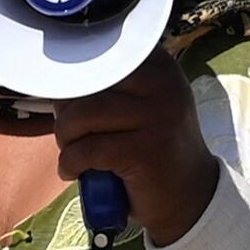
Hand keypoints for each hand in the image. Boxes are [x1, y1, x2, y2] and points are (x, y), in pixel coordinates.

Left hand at [52, 57, 223, 244]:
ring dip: (66, 138)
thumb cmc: (156, 148)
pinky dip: (70, 164)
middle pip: (85, 82)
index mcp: (160, 68)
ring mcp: (157, 118)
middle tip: (72, 134)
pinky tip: (76, 172)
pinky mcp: (144, 152)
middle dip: (66, 111)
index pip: (100, 53)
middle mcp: (163, 86)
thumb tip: (57, 81)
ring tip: (73, 152)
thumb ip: (112, 86)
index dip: (75, 76)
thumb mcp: (145, 105)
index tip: (74, 98)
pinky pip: (86, 150)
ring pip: (81, 116)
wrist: (191, 195)